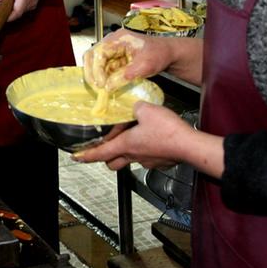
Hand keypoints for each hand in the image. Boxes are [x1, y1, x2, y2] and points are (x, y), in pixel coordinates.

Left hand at [0, 0, 44, 20]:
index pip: (16, 13)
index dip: (6, 17)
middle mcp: (31, 2)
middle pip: (16, 13)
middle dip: (7, 10)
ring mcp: (33, 4)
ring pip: (19, 12)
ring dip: (11, 7)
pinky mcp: (33, 4)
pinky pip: (22, 9)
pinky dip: (16, 5)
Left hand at [72, 102, 191, 169]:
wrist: (190, 145)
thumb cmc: (169, 132)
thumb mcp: (146, 110)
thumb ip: (135, 106)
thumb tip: (134, 105)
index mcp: (126, 145)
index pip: (99, 153)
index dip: (85, 155)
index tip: (76, 157)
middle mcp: (134, 156)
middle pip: (112, 163)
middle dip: (104, 157)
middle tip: (102, 148)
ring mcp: (148, 160)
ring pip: (129, 160)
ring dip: (124, 153)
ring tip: (126, 140)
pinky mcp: (160, 161)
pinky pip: (146, 158)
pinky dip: (143, 151)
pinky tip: (148, 140)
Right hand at [86, 29, 183, 87]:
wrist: (169, 53)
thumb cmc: (159, 53)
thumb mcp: (145, 66)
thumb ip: (125, 76)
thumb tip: (108, 87)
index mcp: (119, 38)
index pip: (99, 52)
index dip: (97, 69)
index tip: (101, 84)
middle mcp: (112, 42)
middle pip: (92, 56)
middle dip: (91, 73)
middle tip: (96, 87)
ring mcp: (113, 50)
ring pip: (95, 63)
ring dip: (96, 76)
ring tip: (100, 89)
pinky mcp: (115, 59)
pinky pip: (103, 68)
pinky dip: (103, 78)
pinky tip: (105, 87)